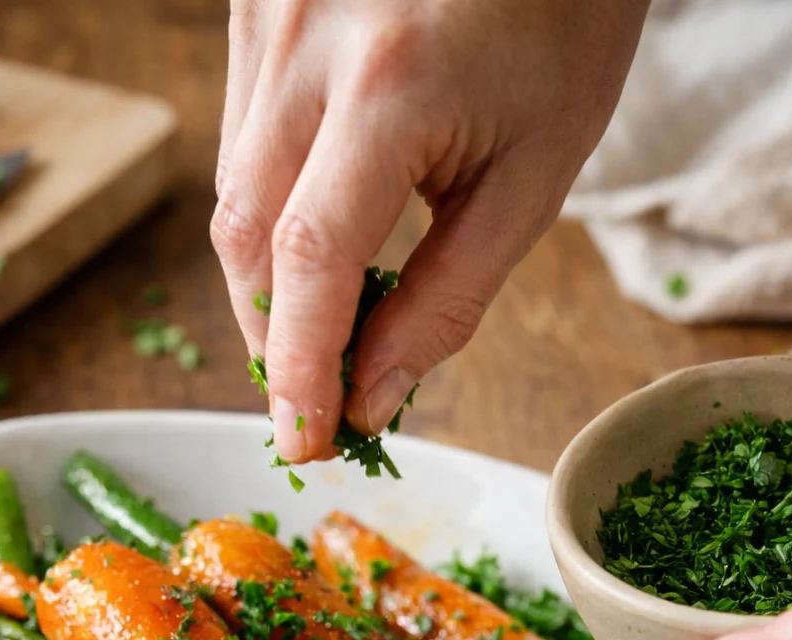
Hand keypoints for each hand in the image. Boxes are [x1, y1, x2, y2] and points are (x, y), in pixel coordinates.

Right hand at [212, 0, 646, 462]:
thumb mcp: (534, 174)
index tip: (306, 444)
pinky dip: (270, 217)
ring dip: (269, 286)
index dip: (297, 367)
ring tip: (327, 334)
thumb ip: (449, 296)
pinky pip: (239, 142)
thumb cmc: (560, 21)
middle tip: (322, 406)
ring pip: (230, 195)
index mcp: (389, 81)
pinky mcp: (249, 8)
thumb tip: (372, 394)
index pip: (310, 257)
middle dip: (277, 340)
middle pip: (247, 236)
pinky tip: (319, 244)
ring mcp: (264, 14)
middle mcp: (301, 39)